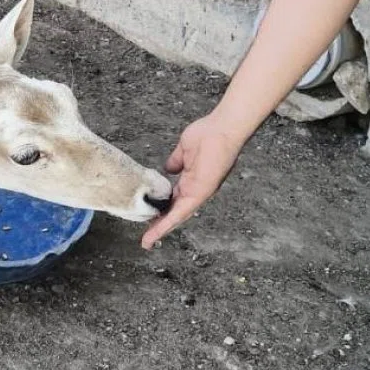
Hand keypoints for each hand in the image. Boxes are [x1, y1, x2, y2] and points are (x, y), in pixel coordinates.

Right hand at [140, 113, 249, 249]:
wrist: (222, 128)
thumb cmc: (208, 134)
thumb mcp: (184, 151)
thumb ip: (175, 162)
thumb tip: (167, 170)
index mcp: (191, 181)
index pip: (173, 200)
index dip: (161, 210)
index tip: (148, 217)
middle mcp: (195, 190)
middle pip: (174, 212)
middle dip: (160, 225)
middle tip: (147, 239)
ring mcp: (199, 193)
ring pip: (177, 216)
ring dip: (162, 228)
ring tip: (148, 241)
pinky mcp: (201, 192)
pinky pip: (182, 211)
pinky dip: (169, 222)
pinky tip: (158, 230)